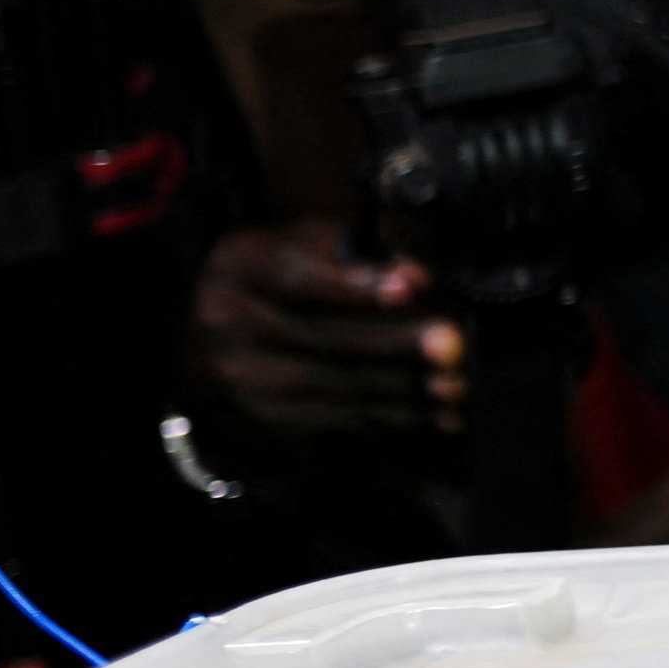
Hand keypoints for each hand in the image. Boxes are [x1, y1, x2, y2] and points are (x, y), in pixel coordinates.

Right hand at [188, 220, 462, 441]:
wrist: (211, 349)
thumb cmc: (278, 283)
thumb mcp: (302, 247)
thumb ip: (356, 250)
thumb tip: (416, 274)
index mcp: (239, 266)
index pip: (297, 277)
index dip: (356, 286)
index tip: (411, 287)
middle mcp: (227, 322)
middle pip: (325, 337)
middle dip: (398, 342)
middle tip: (454, 343)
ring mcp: (242, 379)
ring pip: (340, 384)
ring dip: (407, 387)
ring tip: (457, 384)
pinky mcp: (266, 420)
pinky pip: (341, 418)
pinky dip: (394, 417)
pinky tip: (435, 413)